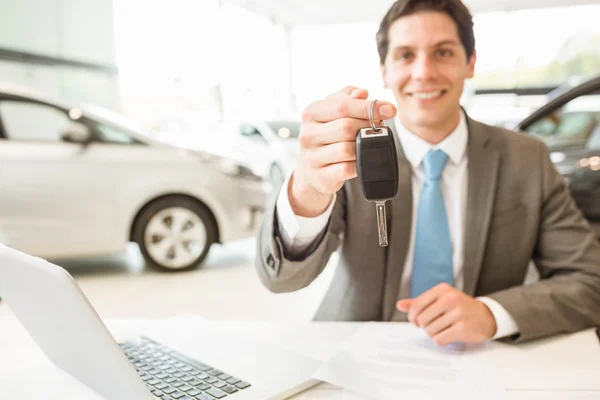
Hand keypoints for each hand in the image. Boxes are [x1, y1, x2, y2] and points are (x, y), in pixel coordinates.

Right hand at [289, 86, 395, 216]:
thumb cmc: (326, 137)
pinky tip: (360, 159)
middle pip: (345, 127)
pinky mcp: (321, 176)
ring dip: (364, 146)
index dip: (369, 107)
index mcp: (311, 113)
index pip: (342, 106)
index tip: (389, 110)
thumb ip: (347, 99)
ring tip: (370, 143)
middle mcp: (308, 134)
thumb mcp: (332, 113)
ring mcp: (312, 157)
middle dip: (368, 126)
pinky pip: (347, 168)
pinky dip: (359, 164)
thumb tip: (362, 93)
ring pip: (347, 149)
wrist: (311, 171)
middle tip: (381, 127)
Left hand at [396, 283, 496, 345]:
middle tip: (432, 325)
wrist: (485, 316)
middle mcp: (450, 298)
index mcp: (442, 289)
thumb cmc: (458, 307)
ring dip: (433, 333)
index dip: (412, 317)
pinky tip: (447, 334)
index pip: (416, 305)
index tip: (416, 321)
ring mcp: (458, 313)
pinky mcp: (464, 328)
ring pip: (430, 331)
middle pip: (422, 320)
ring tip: (441, 329)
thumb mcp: (439, 299)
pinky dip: (441, 340)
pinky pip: (440, 339)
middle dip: (424, 326)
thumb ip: (419, 302)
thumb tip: (399, 305)